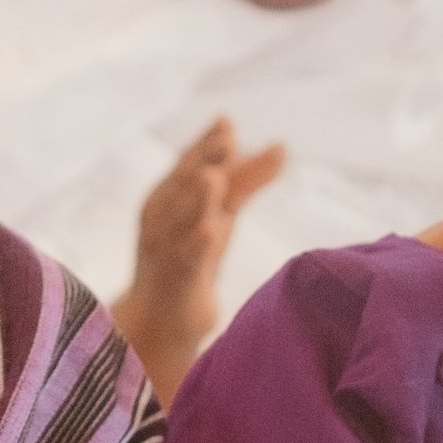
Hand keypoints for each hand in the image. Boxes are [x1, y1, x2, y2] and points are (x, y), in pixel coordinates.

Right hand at [112, 117, 283, 407]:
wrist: (160, 319)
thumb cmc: (192, 255)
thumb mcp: (222, 214)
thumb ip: (247, 179)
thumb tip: (282, 143)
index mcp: (170, 196)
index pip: (188, 163)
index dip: (205, 144)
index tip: (226, 123)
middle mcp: (162, 220)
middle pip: (183, 185)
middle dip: (201, 161)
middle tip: (224, 138)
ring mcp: (165, 251)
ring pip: (180, 221)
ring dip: (195, 199)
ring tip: (213, 178)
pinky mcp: (176, 284)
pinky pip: (185, 263)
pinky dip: (195, 246)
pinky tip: (210, 232)